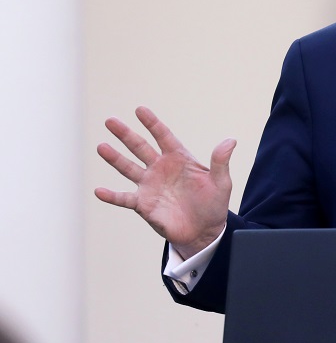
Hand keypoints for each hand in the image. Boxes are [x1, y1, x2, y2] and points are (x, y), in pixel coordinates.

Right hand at [94, 106, 234, 259]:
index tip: (140, 110)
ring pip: (128, 168)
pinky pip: (124, 198)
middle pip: (140, 147)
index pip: (163, 136)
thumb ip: (221, 162)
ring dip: (115, 158)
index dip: (152, 123)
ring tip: (101, 146)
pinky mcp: (143, 204)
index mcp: (179, 159)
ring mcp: (150, 186)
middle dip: (126, 134)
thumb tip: (230, 141)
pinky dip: (111, 196)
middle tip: (110, 121)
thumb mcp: (221, 182)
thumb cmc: (213, 205)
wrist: (205, 232)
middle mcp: (161, 169)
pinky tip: (99, 191)